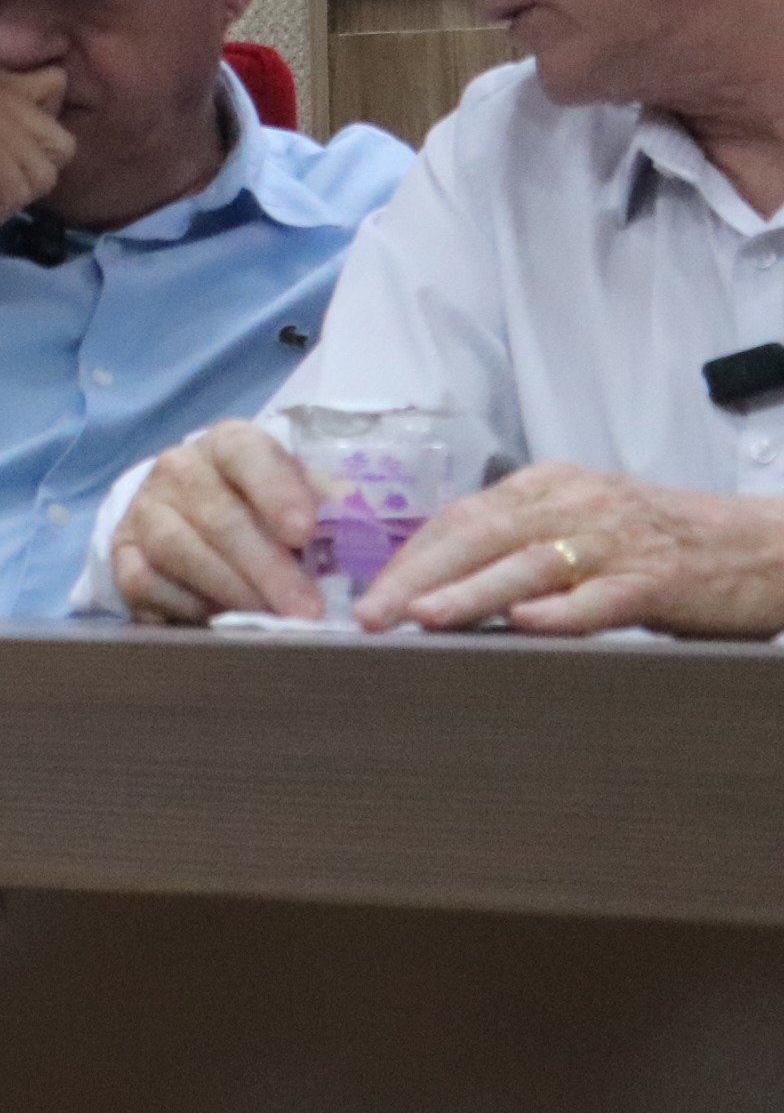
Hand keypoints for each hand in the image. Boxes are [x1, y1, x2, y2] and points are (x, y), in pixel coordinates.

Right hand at [109, 420, 322, 622]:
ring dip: (229, 590)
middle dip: (266, 567)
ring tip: (269, 621)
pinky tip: (220, 620)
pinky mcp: (123, 553)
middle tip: (305, 609)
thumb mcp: (296, 491)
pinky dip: (185, 606)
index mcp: (229, 445)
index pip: (249, 454)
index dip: (277, 492)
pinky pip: (145, 581)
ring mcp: (145, 510)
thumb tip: (350, 507)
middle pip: (218, 516)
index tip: (305, 533)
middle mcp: (179, 469)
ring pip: (178, 549)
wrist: (187, 512)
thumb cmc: (258, 506)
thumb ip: (323, 499)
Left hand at [357, 463, 783, 637]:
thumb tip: (439, 580)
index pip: (461, 516)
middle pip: (480, 535)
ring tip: (424, 616)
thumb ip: (520, 541)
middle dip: (418, 576)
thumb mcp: (582, 524)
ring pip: (528, 564)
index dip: (411, 556)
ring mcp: (616, 541)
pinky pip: (603, 596)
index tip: (369, 593)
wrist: (763, 546)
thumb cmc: (662, 541)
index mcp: (548, 486)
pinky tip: (526, 626)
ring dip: (471, 591)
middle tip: (371, 614)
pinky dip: (563, 611)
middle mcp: (575, 504)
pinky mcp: (659, 580)